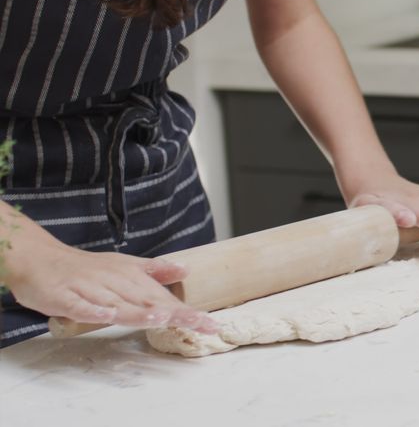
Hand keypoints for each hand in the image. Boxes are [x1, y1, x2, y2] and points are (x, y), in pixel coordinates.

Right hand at [4, 236, 217, 331]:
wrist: (41, 260)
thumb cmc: (86, 269)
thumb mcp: (124, 266)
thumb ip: (154, 271)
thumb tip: (185, 269)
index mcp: (131, 277)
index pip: (164, 297)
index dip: (187, 311)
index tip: (211, 324)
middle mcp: (115, 282)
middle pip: (148, 301)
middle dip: (175, 313)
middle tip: (201, 324)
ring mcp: (90, 289)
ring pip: (118, 303)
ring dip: (139, 311)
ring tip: (163, 318)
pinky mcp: (65, 297)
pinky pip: (81, 306)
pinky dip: (93, 310)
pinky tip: (108, 315)